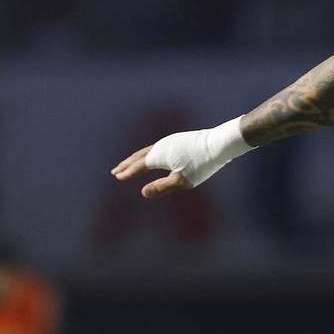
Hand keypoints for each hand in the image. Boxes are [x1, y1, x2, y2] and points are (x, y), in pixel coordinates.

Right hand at [110, 117, 250, 197]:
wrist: (218, 143)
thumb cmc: (201, 164)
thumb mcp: (182, 180)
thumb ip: (162, 187)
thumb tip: (143, 193)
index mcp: (158, 155)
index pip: (138, 166)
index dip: (127, 173)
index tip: (117, 177)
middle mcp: (160, 146)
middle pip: (139, 156)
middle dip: (127, 164)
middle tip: (115, 171)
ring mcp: (169, 141)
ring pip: (148, 151)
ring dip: (137, 158)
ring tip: (131, 164)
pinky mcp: (178, 140)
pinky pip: (157, 148)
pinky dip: (149, 154)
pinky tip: (154, 158)